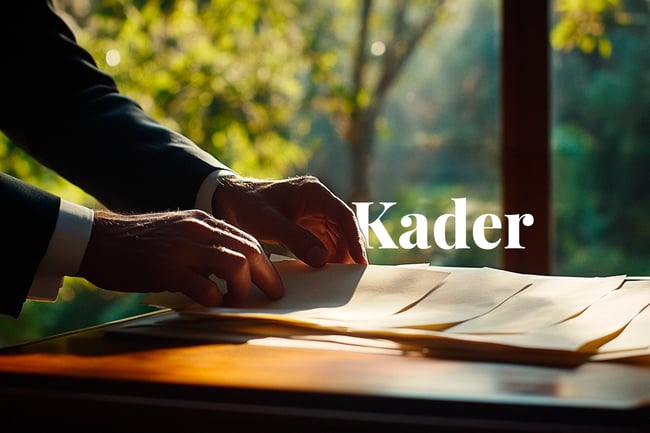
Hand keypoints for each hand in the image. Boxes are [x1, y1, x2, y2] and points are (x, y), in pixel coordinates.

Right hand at [77, 209, 282, 305]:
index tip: (274, 281)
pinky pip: (204, 286)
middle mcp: (198, 229)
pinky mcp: (167, 268)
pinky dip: (214, 299)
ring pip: (234, 265)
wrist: (98, 240)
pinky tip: (211, 305)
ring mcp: (184, 247)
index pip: (247, 239)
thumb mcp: (178, 234)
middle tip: (274, 295)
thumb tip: (231, 271)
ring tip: (238, 303)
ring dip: (243, 289)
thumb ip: (204, 246)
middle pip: (249, 251)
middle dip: (267, 276)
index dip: (266, 262)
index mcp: (203, 221)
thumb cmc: (138, 243)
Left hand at [211, 175, 367, 266]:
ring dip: (339, 255)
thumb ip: (296, 239)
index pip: (343, 216)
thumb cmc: (248, 205)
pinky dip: (326, 257)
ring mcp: (314, 214)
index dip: (354, 239)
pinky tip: (326, 273)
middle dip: (349, 251)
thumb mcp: (270, 223)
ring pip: (336, 237)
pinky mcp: (306, 226)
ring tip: (341, 278)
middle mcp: (318, 201)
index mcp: (314, 192)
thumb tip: (322, 259)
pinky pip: (323, 242)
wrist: (229, 201)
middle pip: (344, 228)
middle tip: (352, 276)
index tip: (359, 261)